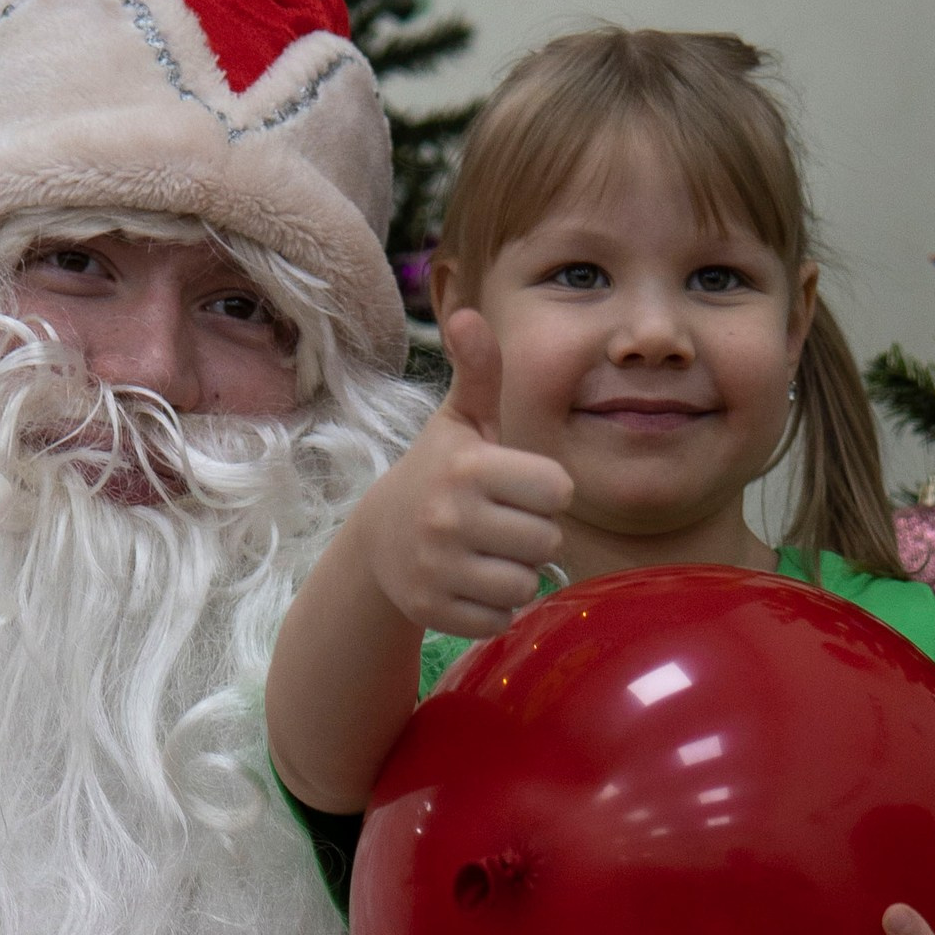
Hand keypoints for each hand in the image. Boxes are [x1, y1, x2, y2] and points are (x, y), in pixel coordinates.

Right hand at [353, 311, 572, 639]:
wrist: (378, 540)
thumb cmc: (437, 474)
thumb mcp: (459, 422)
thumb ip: (479, 372)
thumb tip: (468, 313)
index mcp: (469, 467)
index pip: (557, 490)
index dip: (546, 491)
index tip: (518, 488)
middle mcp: (451, 517)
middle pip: (546, 541)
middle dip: (533, 536)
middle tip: (503, 526)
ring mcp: (439, 568)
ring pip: (525, 585)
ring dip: (517, 574)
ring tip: (489, 555)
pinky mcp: (433, 611)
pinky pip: (500, 620)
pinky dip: (495, 609)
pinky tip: (473, 585)